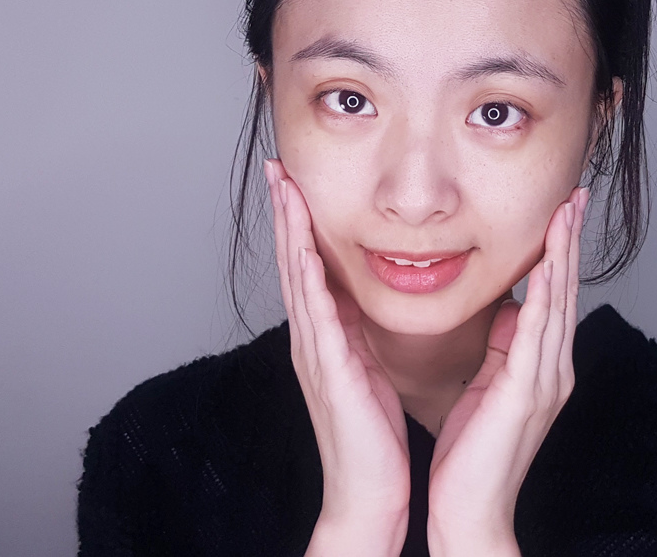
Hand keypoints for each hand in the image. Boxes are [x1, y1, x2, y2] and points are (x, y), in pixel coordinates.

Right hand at [264, 159, 410, 556]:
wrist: (369, 490)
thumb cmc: (374, 433)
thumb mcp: (372, 367)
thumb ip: (368, 331)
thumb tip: (377, 297)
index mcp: (327, 335)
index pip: (311, 266)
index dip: (303, 223)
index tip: (300, 182)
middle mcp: (312, 337)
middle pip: (294, 260)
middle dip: (286, 211)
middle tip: (278, 167)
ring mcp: (314, 350)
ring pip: (296, 274)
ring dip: (289, 228)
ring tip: (282, 185)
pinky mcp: (327, 366)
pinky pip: (314, 309)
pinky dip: (304, 271)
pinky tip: (302, 242)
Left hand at [425, 186, 588, 556]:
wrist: (469, 511)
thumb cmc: (471, 453)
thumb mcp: (489, 385)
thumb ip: (502, 347)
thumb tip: (506, 309)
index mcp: (541, 365)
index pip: (554, 294)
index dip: (560, 249)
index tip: (562, 208)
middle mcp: (552, 368)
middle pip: (565, 289)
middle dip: (571, 238)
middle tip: (577, 192)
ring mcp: (544, 381)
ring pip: (557, 303)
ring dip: (563, 254)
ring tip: (567, 211)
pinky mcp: (525, 394)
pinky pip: (535, 335)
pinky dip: (543, 297)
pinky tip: (545, 266)